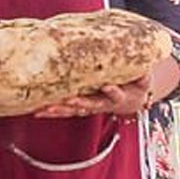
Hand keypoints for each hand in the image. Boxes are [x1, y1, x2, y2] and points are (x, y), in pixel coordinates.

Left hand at [34, 75, 152, 118]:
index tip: (108, 86)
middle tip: (69, 100)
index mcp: (119, 96)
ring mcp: (89, 107)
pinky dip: (51, 112)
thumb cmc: (136, 84)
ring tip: (43, 109)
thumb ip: (142, 74)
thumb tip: (144, 66)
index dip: (113, 91)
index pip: (116, 94)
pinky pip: (64, 112)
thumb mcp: (143, 79)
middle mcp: (103, 104)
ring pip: (73, 111)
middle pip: (90, 105)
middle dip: (79, 103)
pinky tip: (35, 111)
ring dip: (58, 110)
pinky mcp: (79, 108)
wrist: (132, 102)